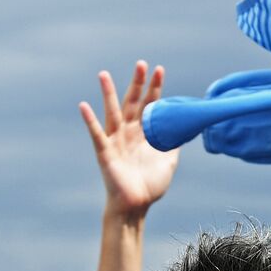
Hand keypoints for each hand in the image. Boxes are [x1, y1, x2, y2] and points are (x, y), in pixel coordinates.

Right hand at [80, 61, 179, 218]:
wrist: (136, 206)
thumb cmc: (150, 186)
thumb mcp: (169, 161)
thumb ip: (175, 144)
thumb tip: (186, 129)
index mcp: (143, 134)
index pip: (149, 105)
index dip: (154, 88)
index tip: (159, 70)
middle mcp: (129, 133)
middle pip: (132, 103)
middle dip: (137, 83)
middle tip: (141, 64)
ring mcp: (116, 141)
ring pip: (112, 112)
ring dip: (108, 93)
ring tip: (104, 74)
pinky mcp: (105, 152)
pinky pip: (96, 134)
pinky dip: (90, 120)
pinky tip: (84, 106)